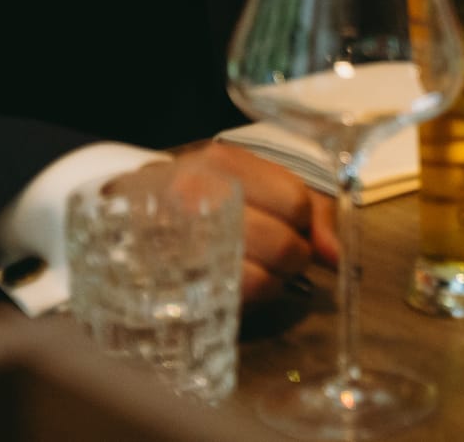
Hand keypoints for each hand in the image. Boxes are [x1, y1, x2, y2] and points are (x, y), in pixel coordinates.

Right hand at [166, 145, 336, 307]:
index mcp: (223, 164)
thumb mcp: (252, 181)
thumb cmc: (206, 195)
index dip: (306, 223)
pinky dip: (251, 296)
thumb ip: (307, 207)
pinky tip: (241, 282)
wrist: (127, 215)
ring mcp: (181, 244)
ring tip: (262, 268)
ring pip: (260, 277)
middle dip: (295, 257)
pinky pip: (232, 300)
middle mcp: (198, 198)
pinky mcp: (173, 284)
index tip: (296, 226)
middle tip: (285, 256)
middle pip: (282, 244)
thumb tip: (336, 255)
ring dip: (275, 280)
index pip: (295, 201)